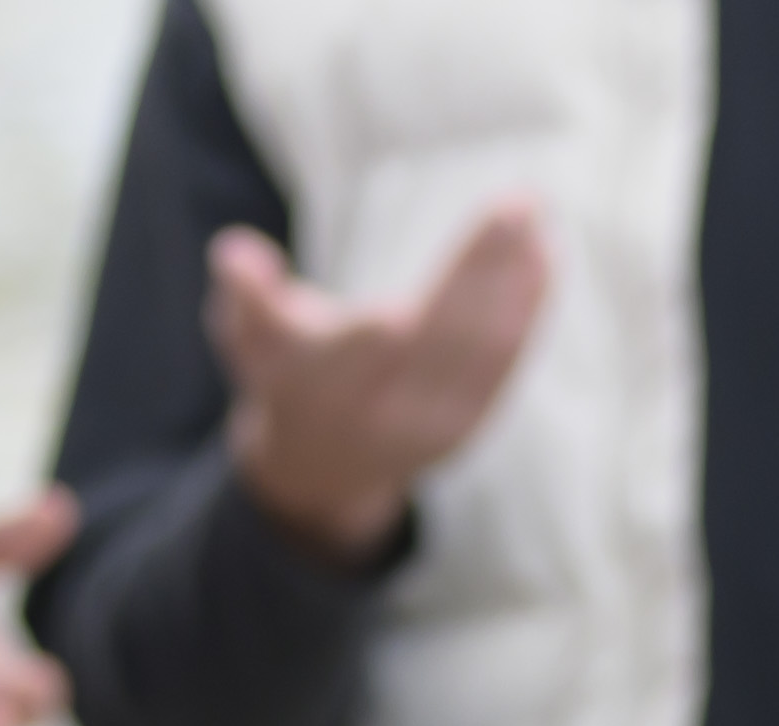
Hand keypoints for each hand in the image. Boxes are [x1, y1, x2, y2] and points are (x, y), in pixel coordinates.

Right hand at [209, 202, 550, 565]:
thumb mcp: (250, 335)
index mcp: (329, 383)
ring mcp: (429, 424)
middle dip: (485, 272)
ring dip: (517, 288)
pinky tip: (545, 260)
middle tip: (519, 204)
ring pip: (483, 355)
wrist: (318, 468)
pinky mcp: (465, 423)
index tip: (432, 273)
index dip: (407, 313)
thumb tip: (233, 254)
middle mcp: (382, 410)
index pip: (376, 343)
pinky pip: (502, 368)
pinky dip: (527, 314)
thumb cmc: (286, 374)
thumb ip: (246, 295)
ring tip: (537, 225)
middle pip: (445, 339)